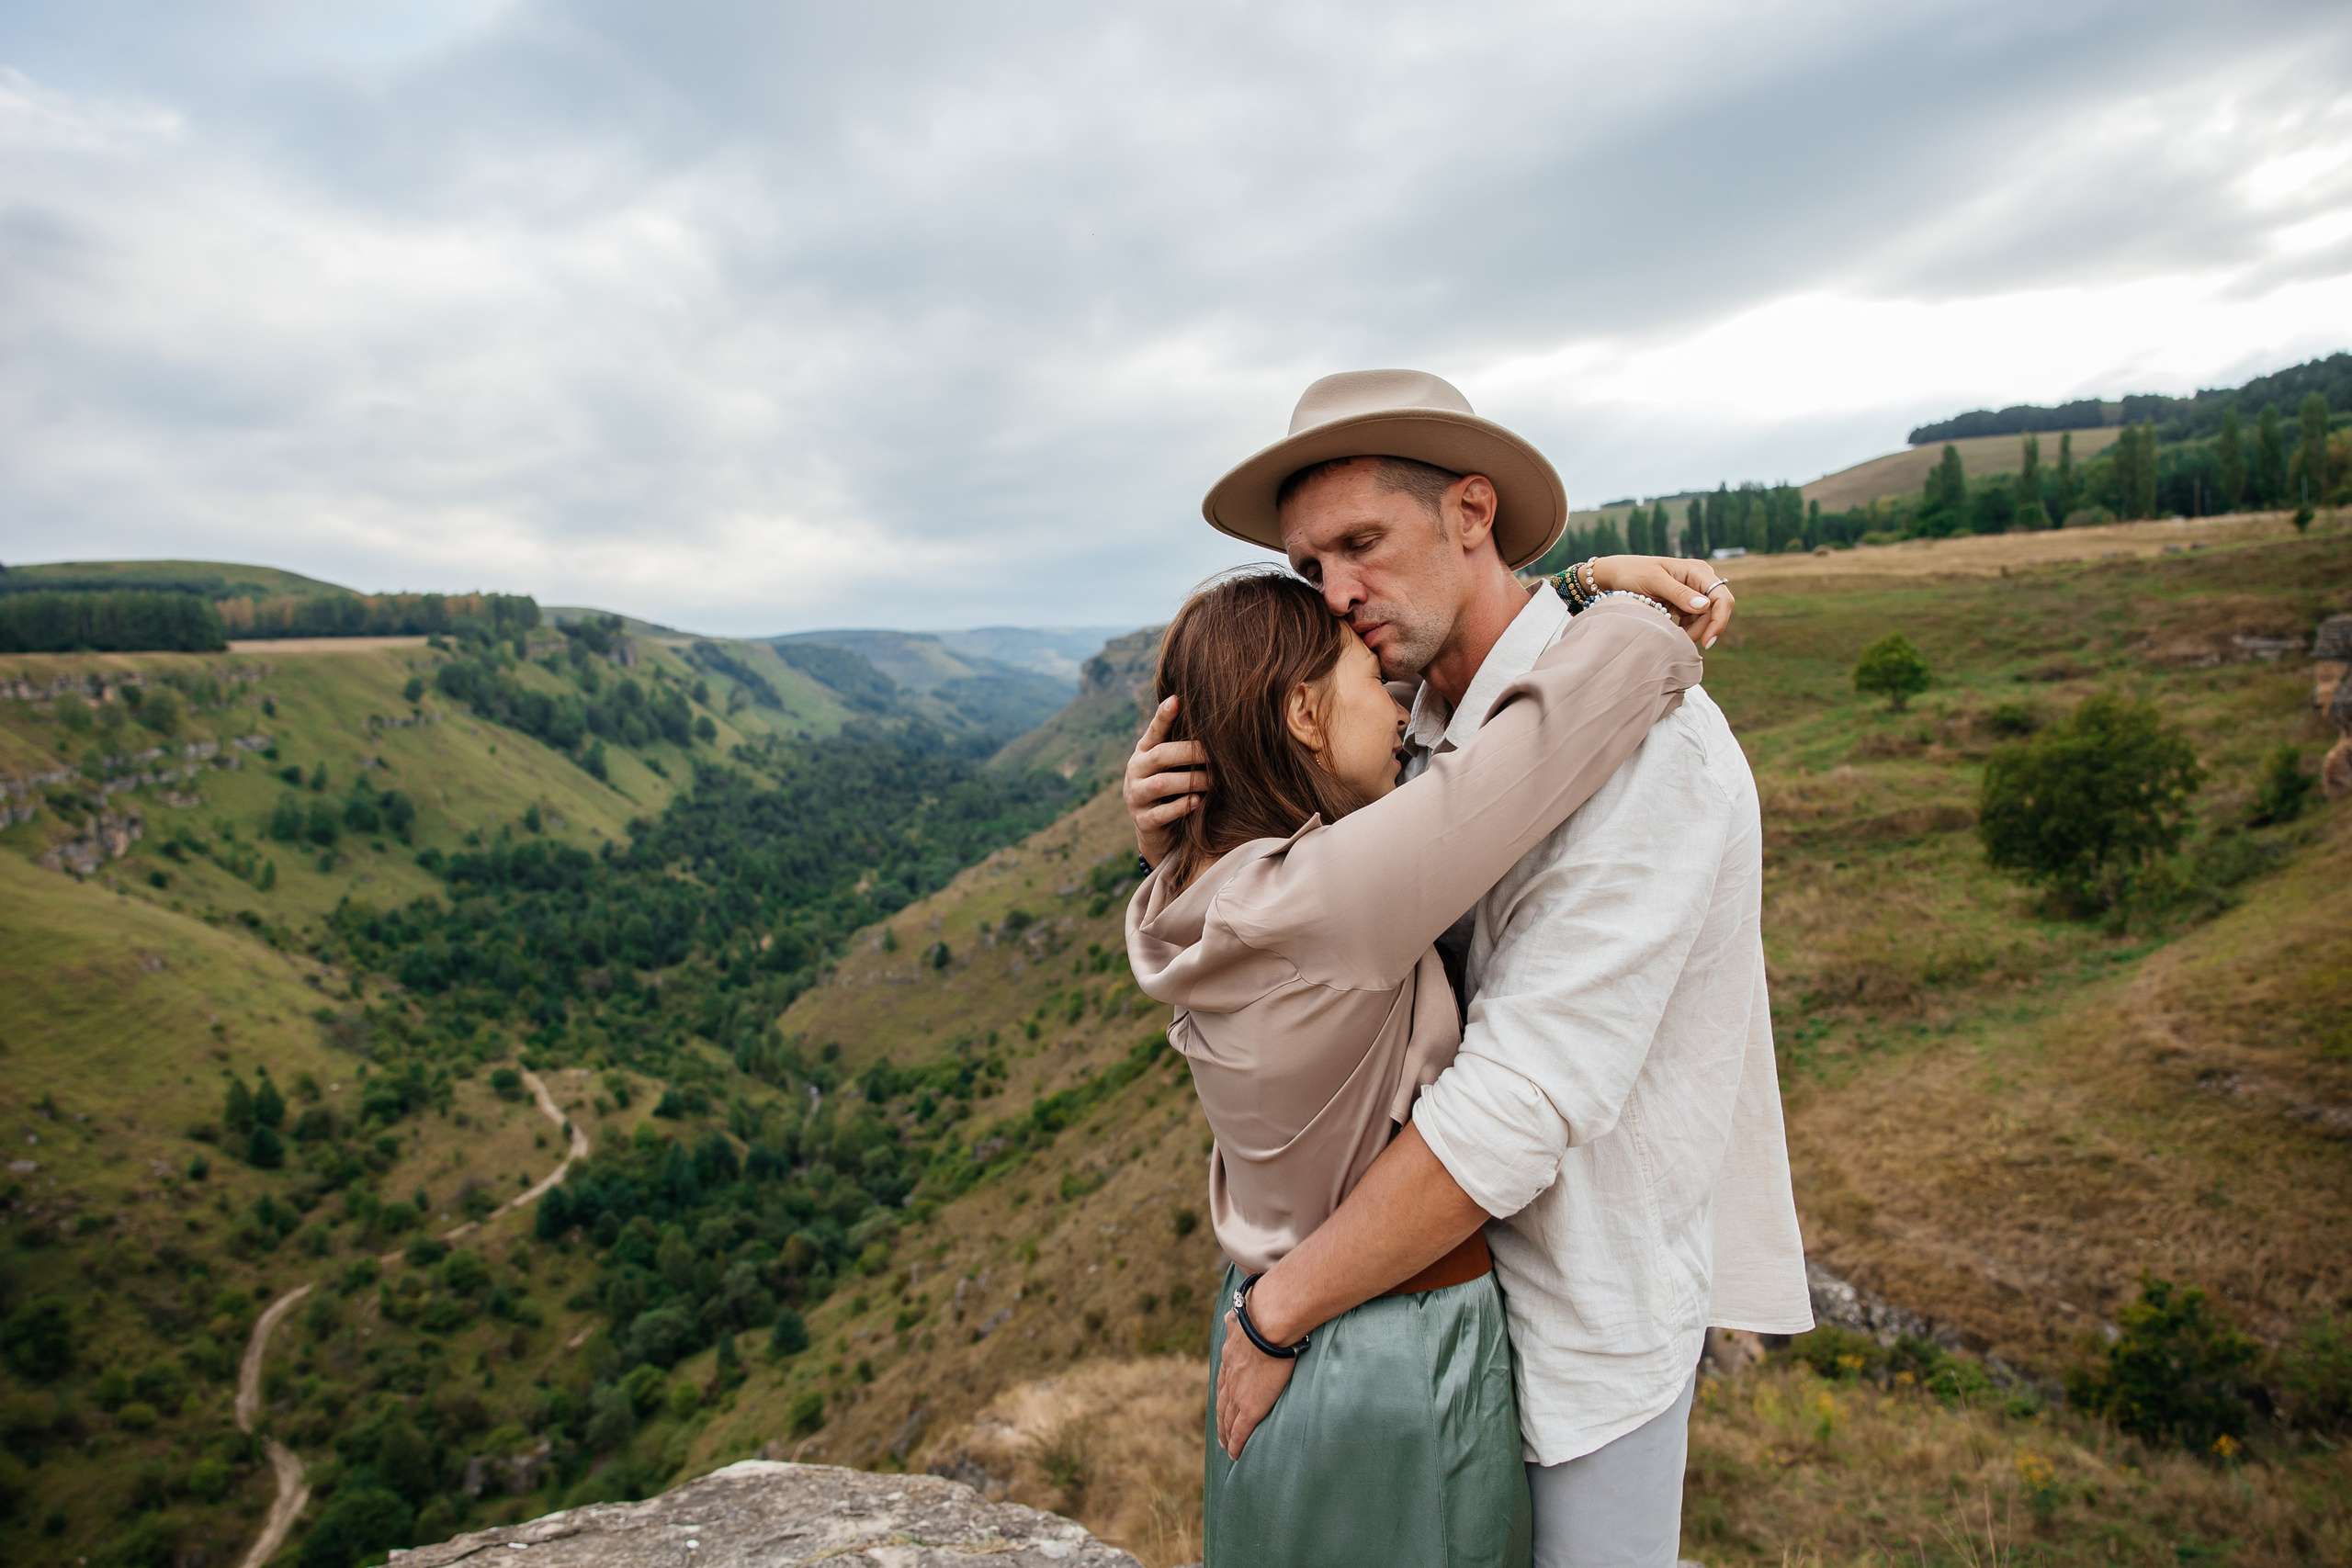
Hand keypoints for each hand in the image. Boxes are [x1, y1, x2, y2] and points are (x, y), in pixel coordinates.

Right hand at [1124, 695, 1209, 867]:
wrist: (1156, 829)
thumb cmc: (1171, 786)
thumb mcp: (1172, 763)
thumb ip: (1183, 742)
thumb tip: (1210, 713)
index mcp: (1144, 751)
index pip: (1154, 731)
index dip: (1164, 716)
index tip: (1176, 700)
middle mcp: (1135, 770)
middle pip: (1160, 755)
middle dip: (1190, 753)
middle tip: (1215, 754)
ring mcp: (1136, 796)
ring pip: (1161, 784)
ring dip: (1190, 781)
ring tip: (1212, 781)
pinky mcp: (1143, 821)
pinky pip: (1161, 813)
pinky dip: (1181, 807)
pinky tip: (1198, 801)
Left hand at [1216, 1308, 1295, 1457]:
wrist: (1268, 1325)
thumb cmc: (1264, 1316)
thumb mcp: (1242, 1317)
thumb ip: (1236, 1321)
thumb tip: (1231, 1314)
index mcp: (1230, 1358)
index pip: (1224, 1382)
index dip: (1223, 1395)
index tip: (1223, 1404)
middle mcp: (1230, 1378)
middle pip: (1222, 1405)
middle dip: (1220, 1420)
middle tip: (1220, 1434)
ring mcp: (1238, 1394)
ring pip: (1228, 1420)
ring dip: (1225, 1434)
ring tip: (1226, 1446)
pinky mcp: (1251, 1407)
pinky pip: (1240, 1432)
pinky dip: (1236, 1444)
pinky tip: (1234, 1454)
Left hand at [1590, 555, 1736, 648]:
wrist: (1616, 575)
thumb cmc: (1633, 573)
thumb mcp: (1654, 582)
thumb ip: (1678, 593)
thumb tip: (1704, 606)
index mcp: (1697, 571)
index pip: (1721, 597)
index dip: (1719, 620)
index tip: (1707, 641)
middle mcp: (1700, 579)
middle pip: (1715, 611)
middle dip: (1703, 629)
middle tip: (1682, 640)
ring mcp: (1694, 591)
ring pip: (1706, 618)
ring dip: (1694, 631)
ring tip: (1674, 635)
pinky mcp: (1685, 602)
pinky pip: (1694, 620)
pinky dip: (1687, 629)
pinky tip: (1673, 631)